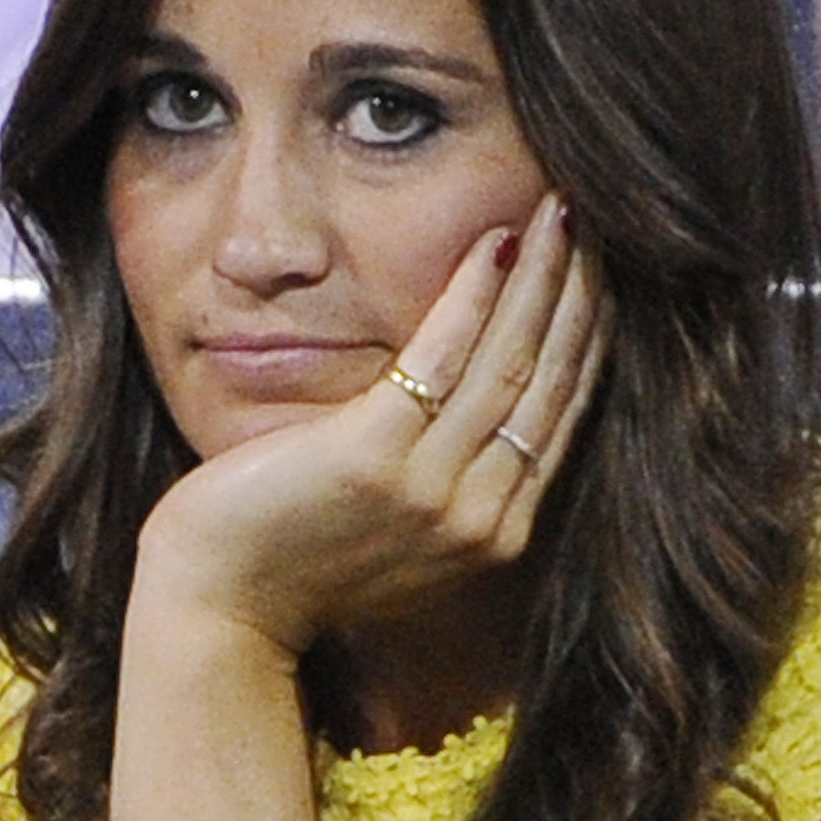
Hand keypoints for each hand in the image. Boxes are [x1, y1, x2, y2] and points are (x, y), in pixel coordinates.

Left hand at [134, 191, 607, 654]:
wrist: (218, 607)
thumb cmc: (295, 557)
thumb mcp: (400, 528)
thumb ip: (450, 475)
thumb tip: (481, 399)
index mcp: (493, 533)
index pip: (560, 415)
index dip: (587, 337)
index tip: (602, 274)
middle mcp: (478, 517)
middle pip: (548, 381)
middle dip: (578, 294)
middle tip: (589, 221)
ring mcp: (430, 492)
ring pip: (508, 362)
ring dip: (540, 278)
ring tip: (557, 213)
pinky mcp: (373, 458)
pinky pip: (439, 357)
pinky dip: (473, 296)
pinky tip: (494, 243)